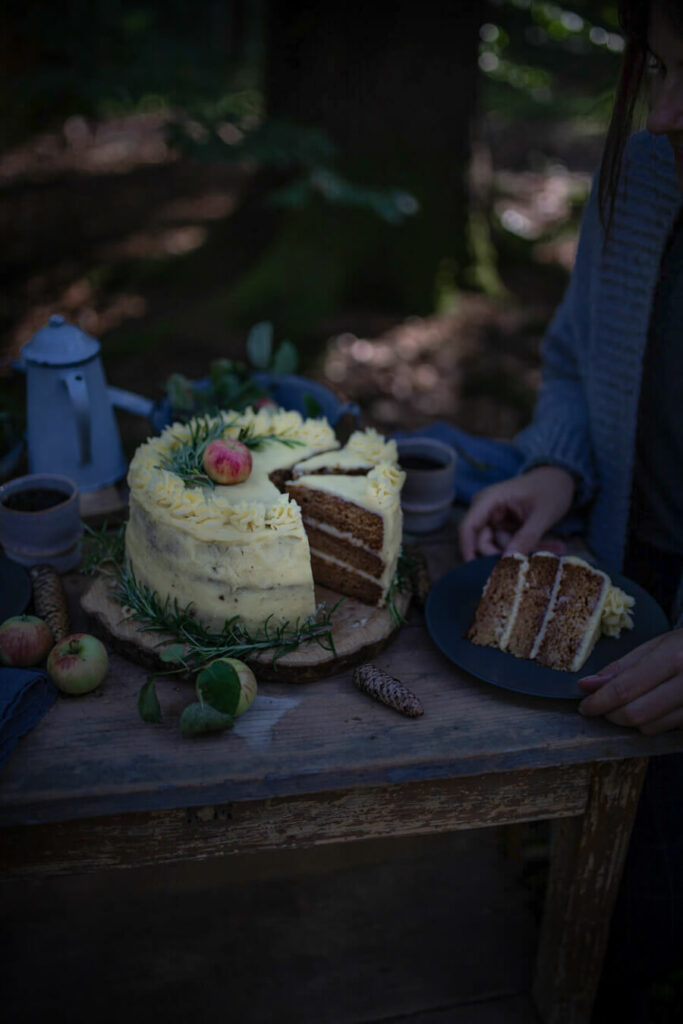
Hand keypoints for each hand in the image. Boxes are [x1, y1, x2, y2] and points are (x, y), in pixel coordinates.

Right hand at [458, 466, 575, 560]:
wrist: (560, 477)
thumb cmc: (550, 488)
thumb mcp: (542, 514)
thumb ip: (526, 538)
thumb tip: (508, 562)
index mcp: (489, 499)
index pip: (468, 527)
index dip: (468, 551)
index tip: (478, 573)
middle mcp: (486, 510)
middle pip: (484, 542)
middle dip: (509, 553)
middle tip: (537, 560)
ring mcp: (495, 519)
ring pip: (500, 547)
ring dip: (526, 551)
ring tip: (557, 548)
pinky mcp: (505, 527)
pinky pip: (511, 544)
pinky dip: (529, 547)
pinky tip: (554, 545)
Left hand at [578, 629, 682, 733]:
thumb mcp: (656, 646)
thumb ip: (621, 667)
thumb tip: (587, 685)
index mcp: (674, 658)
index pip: (625, 689)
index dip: (598, 701)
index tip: (583, 706)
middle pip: (636, 714)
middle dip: (611, 714)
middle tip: (602, 706)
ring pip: (651, 727)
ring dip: (632, 720)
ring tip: (632, 702)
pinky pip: (668, 730)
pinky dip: (654, 723)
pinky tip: (656, 707)